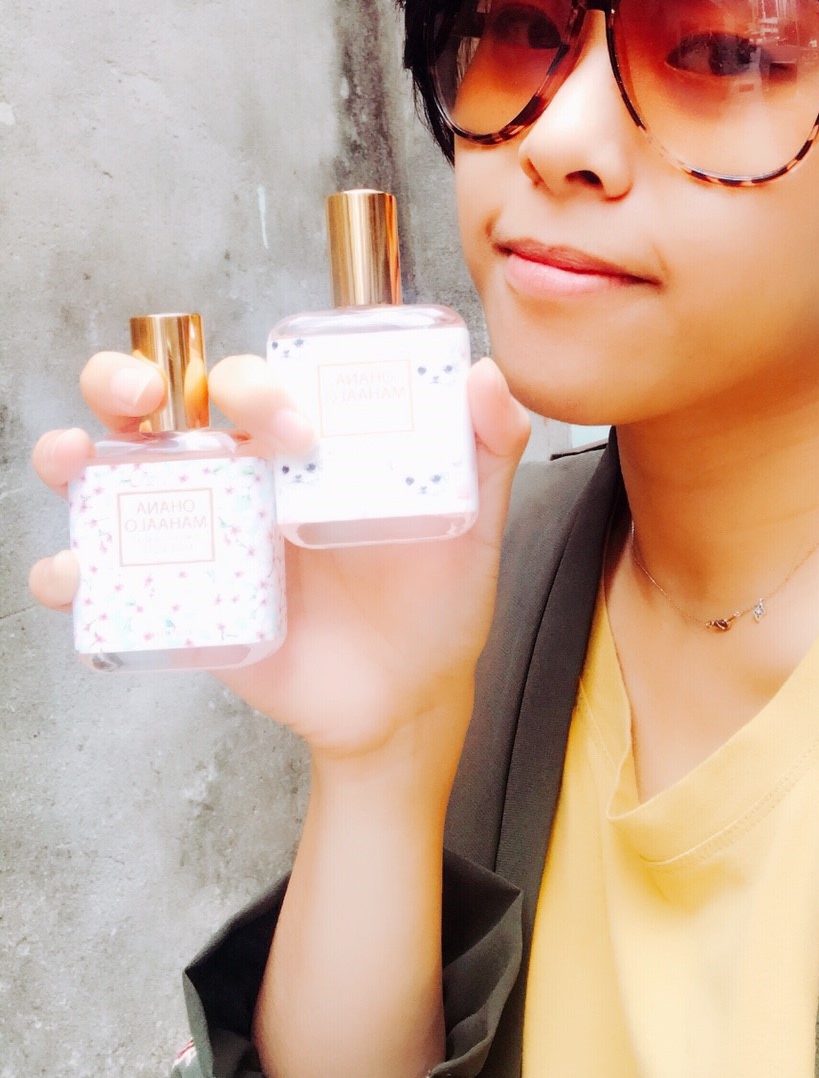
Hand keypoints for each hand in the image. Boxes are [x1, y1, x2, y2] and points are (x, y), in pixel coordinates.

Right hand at [30, 351, 530, 776]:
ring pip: (110, 476)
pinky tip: (73, 575)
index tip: (292, 428)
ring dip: (75, 454)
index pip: (251, 381)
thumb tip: (489, 378)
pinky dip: (69, 571)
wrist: (409, 699)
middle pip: (158, 406)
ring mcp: (203, 537)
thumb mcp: (473, 524)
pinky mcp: (181, 602)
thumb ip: (487, 450)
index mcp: (299, 445)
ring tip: (75, 459)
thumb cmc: (437, 599)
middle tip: (144, 396)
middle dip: (128, 379)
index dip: (251, 381)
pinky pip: (104, 581)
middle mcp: (239, 477)